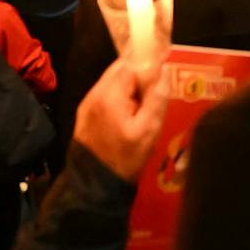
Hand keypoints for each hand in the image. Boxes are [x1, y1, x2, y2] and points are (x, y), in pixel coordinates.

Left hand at [74, 57, 170, 181]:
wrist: (95, 186)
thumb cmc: (126, 158)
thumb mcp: (149, 130)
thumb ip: (157, 97)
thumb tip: (163, 69)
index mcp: (110, 95)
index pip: (131, 64)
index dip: (149, 67)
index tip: (162, 77)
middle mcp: (94, 93)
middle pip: (120, 70)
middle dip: (139, 76)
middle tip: (155, 93)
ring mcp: (87, 104)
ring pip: (113, 82)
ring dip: (130, 87)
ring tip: (144, 106)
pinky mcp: (85, 114)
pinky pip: (106, 94)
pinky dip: (120, 97)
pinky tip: (130, 114)